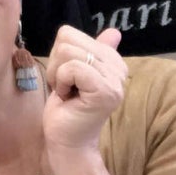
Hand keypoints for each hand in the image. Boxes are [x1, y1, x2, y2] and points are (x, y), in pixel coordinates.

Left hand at [43, 26, 125, 153]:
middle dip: (56, 64)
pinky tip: (68, 98)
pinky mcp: (105, 91)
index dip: (58, 56)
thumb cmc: (66, 109)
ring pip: (67, 52)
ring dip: (58, 75)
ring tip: (68, 93)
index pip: (70, 33)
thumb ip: (89, 51)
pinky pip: (72, 68)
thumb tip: (115, 32)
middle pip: (67, 40)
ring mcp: (114, 80)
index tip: (67, 79)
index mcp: (112, 60)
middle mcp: (119, 67)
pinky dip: (62, 82)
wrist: (67, 143)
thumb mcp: (73, 72)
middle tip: (66, 88)